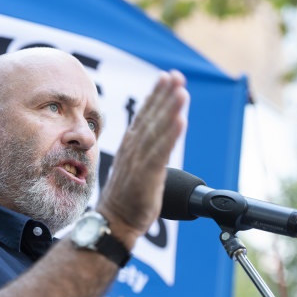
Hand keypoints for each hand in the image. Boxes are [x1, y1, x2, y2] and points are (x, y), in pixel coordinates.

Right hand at [96, 70, 188, 246]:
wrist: (114, 221)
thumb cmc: (125, 197)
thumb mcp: (134, 168)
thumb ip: (144, 151)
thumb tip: (155, 141)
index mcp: (130, 145)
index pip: (144, 115)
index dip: (156, 95)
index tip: (167, 77)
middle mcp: (133, 148)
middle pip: (151, 116)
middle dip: (164, 94)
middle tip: (176, 75)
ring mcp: (139, 160)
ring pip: (157, 130)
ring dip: (169, 109)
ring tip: (181, 91)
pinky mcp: (146, 175)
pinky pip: (160, 151)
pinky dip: (170, 135)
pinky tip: (180, 120)